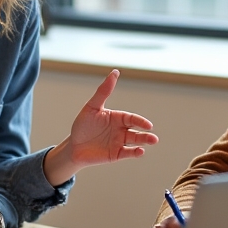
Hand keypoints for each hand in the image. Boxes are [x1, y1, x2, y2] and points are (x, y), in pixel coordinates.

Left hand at [42, 70, 158, 186]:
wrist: (73, 146)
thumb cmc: (82, 125)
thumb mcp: (92, 107)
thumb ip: (103, 91)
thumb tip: (115, 72)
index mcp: (117, 118)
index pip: (131, 118)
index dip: (140, 121)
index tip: (147, 125)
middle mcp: (121, 130)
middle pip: (137, 131)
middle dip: (146, 134)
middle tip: (154, 138)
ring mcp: (119, 142)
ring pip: (135, 142)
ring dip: (144, 142)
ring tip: (152, 141)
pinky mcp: (116, 154)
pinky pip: (127, 153)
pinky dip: (135, 152)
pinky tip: (140, 151)